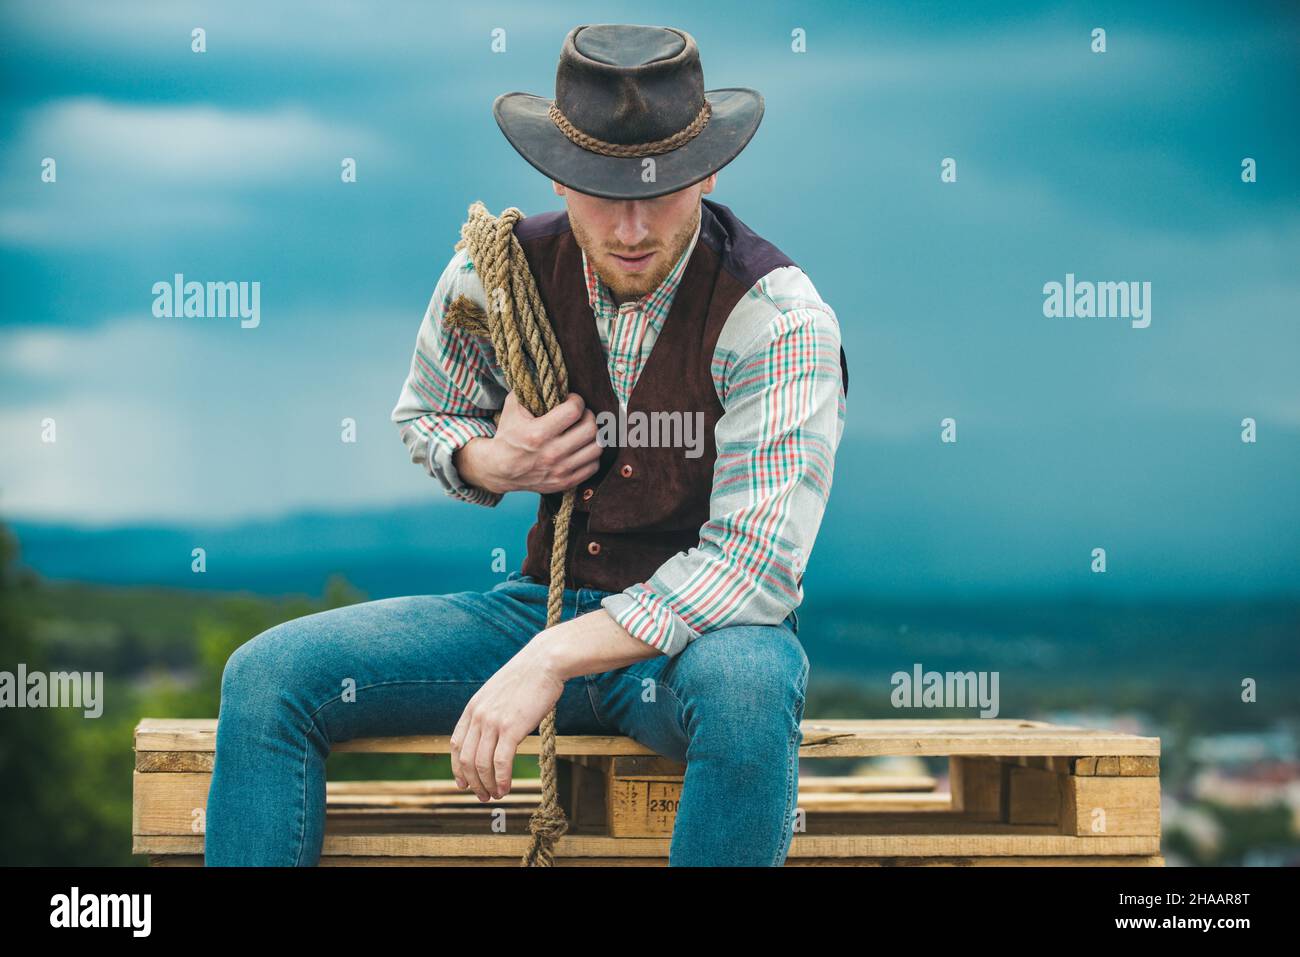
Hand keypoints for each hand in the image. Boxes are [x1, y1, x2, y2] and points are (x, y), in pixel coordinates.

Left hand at [448, 642, 565, 800]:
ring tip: (495, 796)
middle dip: (473, 783)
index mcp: (473, 707)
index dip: (457, 768)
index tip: (464, 784)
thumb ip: (491, 711)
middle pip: (466, 760)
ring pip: (482, 765)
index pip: (456, 745)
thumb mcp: (499, 692)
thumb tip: (493, 732)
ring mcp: (493, 722)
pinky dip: (501, 779)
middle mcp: (479, 716)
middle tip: (483, 796)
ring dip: (487, 785)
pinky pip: (500, 762)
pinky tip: (506, 788)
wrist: (545, 662)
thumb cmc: (528, 678)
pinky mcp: (512, 728)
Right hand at [454, 391, 601, 493]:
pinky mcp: (566, 482)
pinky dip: (591, 454)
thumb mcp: (513, 407)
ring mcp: (560, 470)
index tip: (571, 400)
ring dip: (593, 435)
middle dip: (588, 416)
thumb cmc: (508, 434)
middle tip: (580, 414)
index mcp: (538, 434)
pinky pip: (593, 465)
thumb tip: (556, 374)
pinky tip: (581, 447)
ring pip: (597, 447)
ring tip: (583, 430)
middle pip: (590, 428)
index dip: (576, 400)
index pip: (574, 411)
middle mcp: (551, 454)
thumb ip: (531, 389)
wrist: (499, 469)